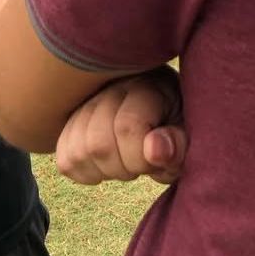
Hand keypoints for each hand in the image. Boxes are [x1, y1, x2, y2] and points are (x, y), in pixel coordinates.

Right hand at [55, 68, 186, 186]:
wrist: (160, 106)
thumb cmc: (177, 123)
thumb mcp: (189, 132)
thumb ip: (178, 143)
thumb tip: (154, 150)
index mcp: (144, 84)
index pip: (127, 126)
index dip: (142, 158)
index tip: (158, 159)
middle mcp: (107, 87)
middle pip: (98, 144)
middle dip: (125, 167)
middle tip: (142, 161)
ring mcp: (84, 103)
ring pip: (77, 152)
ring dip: (105, 170)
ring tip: (125, 158)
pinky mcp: (68, 123)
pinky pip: (65, 159)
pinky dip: (87, 171)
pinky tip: (107, 163)